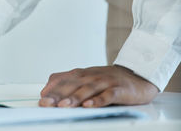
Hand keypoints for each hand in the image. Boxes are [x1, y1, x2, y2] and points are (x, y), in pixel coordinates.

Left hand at [39, 65, 157, 107]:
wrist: (139, 74)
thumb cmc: (109, 79)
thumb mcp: (87, 78)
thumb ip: (68, 82)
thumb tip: (46, 91)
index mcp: (82, 74)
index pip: (63, 80)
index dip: (51, 89)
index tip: (41, 98)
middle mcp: (91, 76)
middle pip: (72, 85)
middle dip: (58, 95)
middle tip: (47, 104)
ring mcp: (105, 82)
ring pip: (88, 90)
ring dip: (75, 97)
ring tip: (64, 105)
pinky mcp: (119, 90)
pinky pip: (108, 95)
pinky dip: (98, 100)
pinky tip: (89, 106)